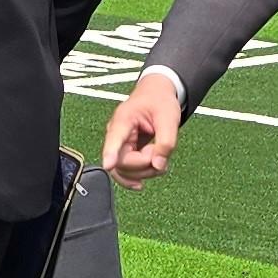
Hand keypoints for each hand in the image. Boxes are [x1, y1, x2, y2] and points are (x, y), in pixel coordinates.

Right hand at [101, 69, 183, 185]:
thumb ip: (166, 142)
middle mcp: (116, 133)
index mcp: (124, 119)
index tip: (108, 164)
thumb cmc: (160, 101)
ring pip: (122, 170)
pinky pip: (124, 171)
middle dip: (144, 165)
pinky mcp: (123, 152)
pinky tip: (142, 182)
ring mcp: (118, 144)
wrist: (155, 94)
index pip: (115, 137)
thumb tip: (158, 165)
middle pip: (121, 161)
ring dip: (143, 172)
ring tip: (159, 159)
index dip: (111, 152)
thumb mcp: (169, 117)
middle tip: (160, 152)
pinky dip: (135, 177)